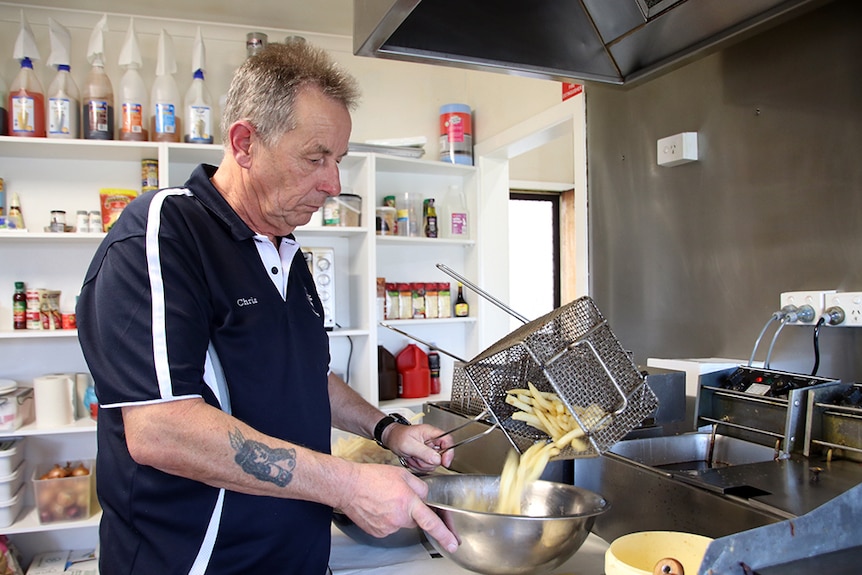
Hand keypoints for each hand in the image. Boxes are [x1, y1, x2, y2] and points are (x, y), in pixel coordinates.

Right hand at [338, 462, 457, 552]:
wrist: (348, 486)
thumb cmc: (371, 477)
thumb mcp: (402, 474)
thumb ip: (420, 487)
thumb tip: (425, 497)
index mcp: (408, 502)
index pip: (431, 522)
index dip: (445, 534)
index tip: (453, 543)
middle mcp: (399, 518)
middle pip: (415, 519)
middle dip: (412, 510)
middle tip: (398, 496)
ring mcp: (388, 527)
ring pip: (401, 522)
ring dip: (397, 513)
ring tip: (384, 498)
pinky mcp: (379, 532)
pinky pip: (390, 526)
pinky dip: (387, 518)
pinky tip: (378, 506)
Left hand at [384, 423, 454, 472]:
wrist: (391, 439)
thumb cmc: (398, 437)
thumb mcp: (409, 444)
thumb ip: (424, 452)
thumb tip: (437, 459)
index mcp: (431, 433)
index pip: (448, 441)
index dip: (449, 452)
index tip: (445, 462)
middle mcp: (432, 441)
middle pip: (441, 456)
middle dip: (427, 461)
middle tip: (415, 456)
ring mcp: (429, 449)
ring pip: (433, 464)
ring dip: (421, 464)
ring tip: (411, 456)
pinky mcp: (425, 456)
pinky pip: (426, 467)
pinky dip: (417, 466)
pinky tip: (411, 459)